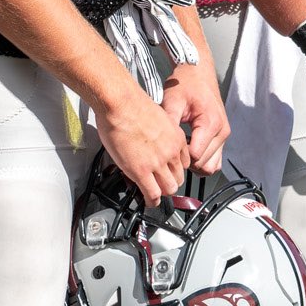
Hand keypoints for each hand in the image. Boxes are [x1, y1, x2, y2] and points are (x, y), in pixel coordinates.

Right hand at [95, 84, 187, 204]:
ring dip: (162, 193)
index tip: (168, 171)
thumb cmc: (132, 105)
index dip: (174, 169)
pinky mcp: (141, 171)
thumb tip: (152, 140)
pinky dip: (152, 201)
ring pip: (169, 189)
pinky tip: (149, 201)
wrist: (121, 104)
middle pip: (179, 178)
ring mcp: (157, 163)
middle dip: (170, 182)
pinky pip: (152, 194)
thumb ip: (159, 133)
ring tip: (154, 194)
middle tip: (160, 184)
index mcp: (176, 137)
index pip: (184, 162)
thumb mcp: (156, 118)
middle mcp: (171, 151)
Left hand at [160, 60, 229, 174]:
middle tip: (172, 149)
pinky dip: (202, 159)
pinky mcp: (222, 135)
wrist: (198, 71)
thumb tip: (160, 147)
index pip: (195, 157)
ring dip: (195, 163)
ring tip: (181, 150)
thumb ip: (169, 125)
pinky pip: (215, 159)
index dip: (178, 157)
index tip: (167, 147)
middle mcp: (222, 131)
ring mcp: (224, 134)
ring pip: (211, 166)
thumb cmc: (185, 83)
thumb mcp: (172, 101)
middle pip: (203, 165)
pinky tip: (189, 148)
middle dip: (186, 162)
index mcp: (211, 124)